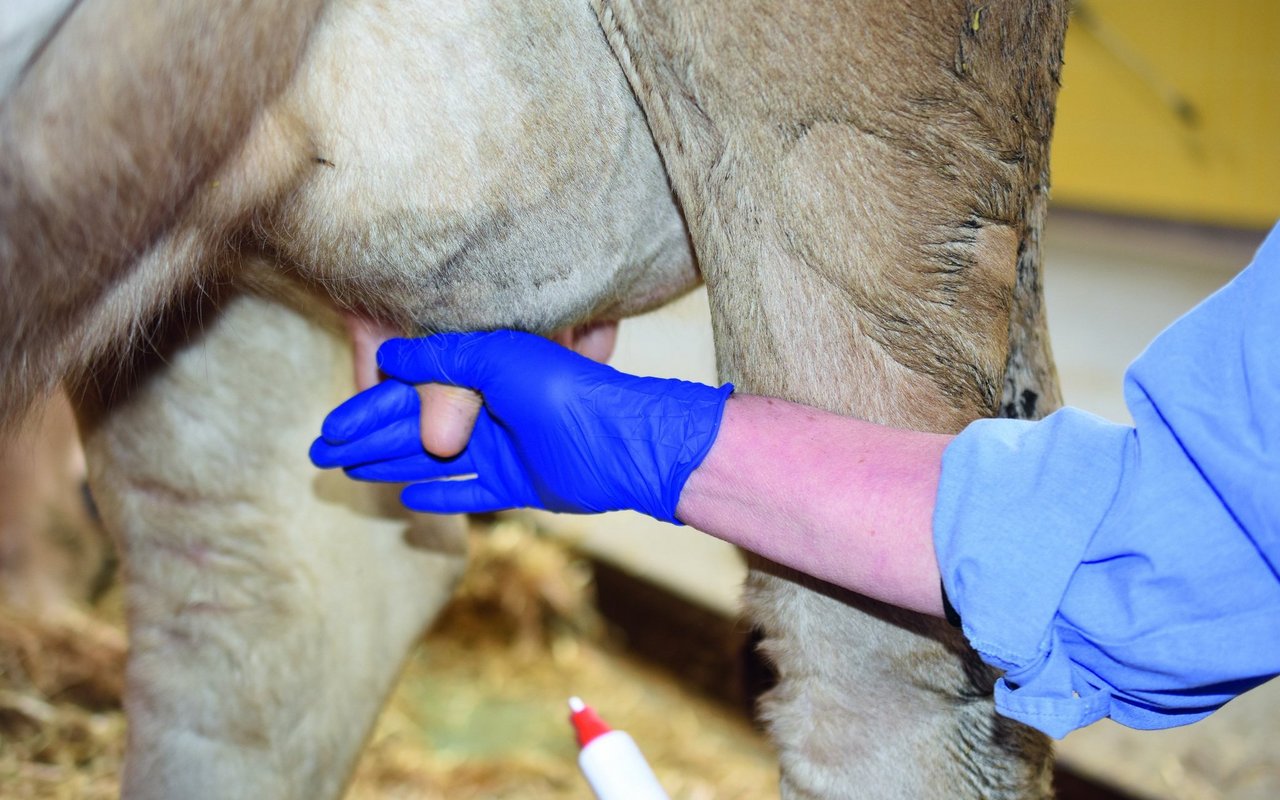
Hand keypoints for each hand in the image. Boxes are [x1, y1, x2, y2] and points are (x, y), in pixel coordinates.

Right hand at [309, 331, 732, 522]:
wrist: (622, 441)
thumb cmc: (562, 390)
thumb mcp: (497, 358)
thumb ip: (443, 359)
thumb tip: (390, 359)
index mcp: (479, 371)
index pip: (408, 391)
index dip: (367, 410)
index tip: (329, 428)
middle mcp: (486, 408)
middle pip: (412, 427)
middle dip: (367, 440)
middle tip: (320, 457)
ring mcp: (501, 446)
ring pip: (431, 459)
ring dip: (390, 465)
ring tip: (350, 474)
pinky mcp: (517, 482)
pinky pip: (467, 491)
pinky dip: (439, 495)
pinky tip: (408, 500)